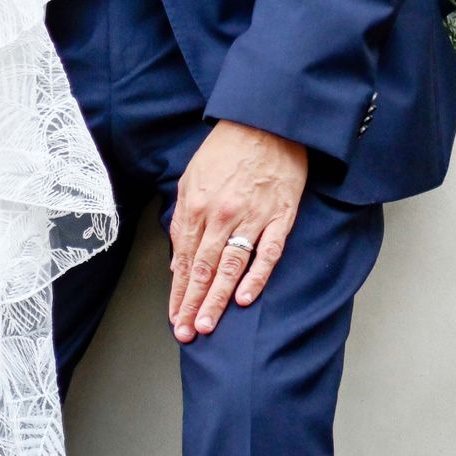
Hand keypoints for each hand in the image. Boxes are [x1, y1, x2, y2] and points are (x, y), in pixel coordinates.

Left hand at [167, 122, 307, 341]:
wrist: (266, 123)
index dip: (178, 292)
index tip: (174, 316)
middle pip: (203, 268)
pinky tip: (244, 298)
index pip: (184, 260)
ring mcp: (252, 217)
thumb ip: (184, 220)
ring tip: (208, 324)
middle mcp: (221, 215)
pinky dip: (256, 277)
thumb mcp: (191, 179)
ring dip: (217, 299)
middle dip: (193, 303)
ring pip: (231, 266)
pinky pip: (267, 253)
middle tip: (186, 332)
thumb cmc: (226, 150)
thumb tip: (179, 259)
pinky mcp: (280, 217)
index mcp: (197, 206)